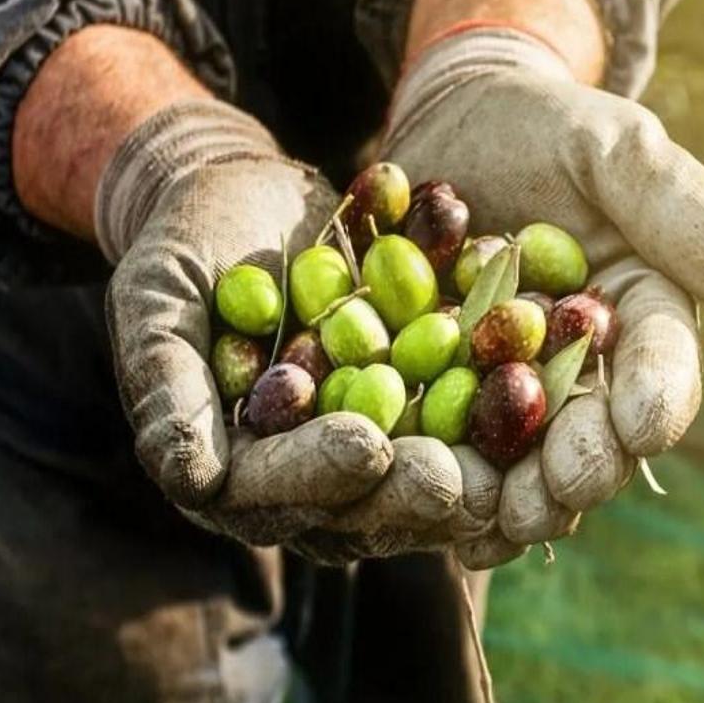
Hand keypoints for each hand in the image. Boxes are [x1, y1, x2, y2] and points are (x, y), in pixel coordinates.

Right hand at [100, 100, 493, 562]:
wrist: (246, 198)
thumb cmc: (185, 247)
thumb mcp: (158, 302)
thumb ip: (167, 386)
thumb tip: (191, 478)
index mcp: (233, 467)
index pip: (274, 490)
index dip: (319, 474)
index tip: (367, 447)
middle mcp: (306, 474)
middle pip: (361, 505)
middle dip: (410, 493)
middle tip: (458, 475)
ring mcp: (370, 445)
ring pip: (424, 478)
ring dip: (473, 471)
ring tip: (516, 452)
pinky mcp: (420, 409)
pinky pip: (466, 422)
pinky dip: (504, 413)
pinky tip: (545, 393)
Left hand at [382, 29, 703, 567]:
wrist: (455, 126)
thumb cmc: (549, 128)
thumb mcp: (617, 154)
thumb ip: (686, 219)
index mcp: (642, 316)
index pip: (662, 368)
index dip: (657, 399)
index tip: (642, 427)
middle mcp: (586, 369)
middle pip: (596, 433)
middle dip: (583, 467)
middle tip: (562, 489)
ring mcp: (512, 390)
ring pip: (525, 462)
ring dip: (516, 499)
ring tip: (496, 519)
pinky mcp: (443, 395)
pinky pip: (450, 450)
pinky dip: (450, 487)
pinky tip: (438, 521)